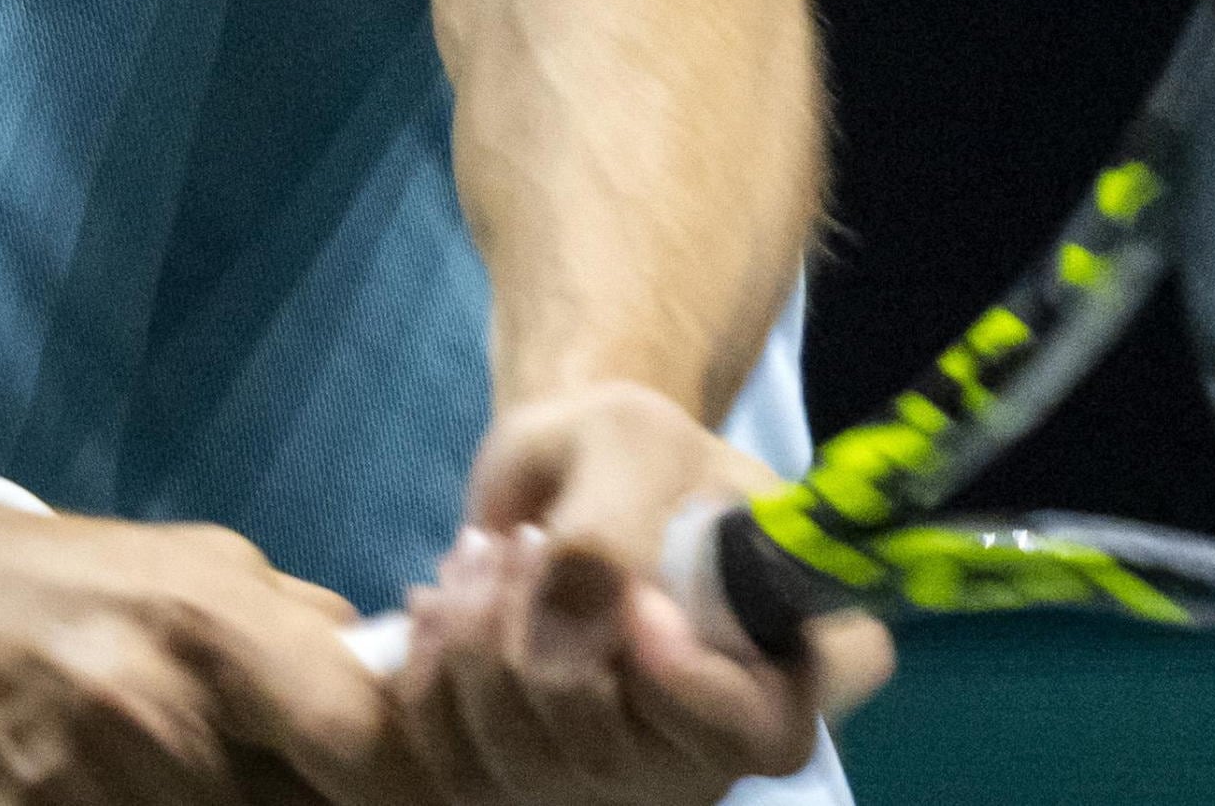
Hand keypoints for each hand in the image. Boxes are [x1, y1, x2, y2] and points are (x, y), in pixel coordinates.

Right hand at [0, 507, 422, 805]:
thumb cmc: (90, 586)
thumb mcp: (208, 566)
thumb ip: (307, 629)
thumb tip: (409, 679)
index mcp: (217, 628)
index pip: (365, 744)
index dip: (414, 784)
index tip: (426, 790)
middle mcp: (155, 713)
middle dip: (315, 805)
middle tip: (303, 781)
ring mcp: (82, 787)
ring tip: (216, 782)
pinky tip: (152, 797)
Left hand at [385, 383, 892, 803]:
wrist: (576, 477)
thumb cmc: (626, 454)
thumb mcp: (625, 442)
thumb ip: (606, 533)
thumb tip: (575, 624)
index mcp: (787, 668)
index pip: (754, 732)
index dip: (687, 683)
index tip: (634, 601)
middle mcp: (712, 754)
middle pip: (610, 755)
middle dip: (540, 637)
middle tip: (522, 538)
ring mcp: (625, 782)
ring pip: (522, 767)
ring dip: (474, 646)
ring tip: (480, 553)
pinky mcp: (536, 786)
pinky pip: (458, 768)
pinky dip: (427, 677)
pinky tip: (439, 604)